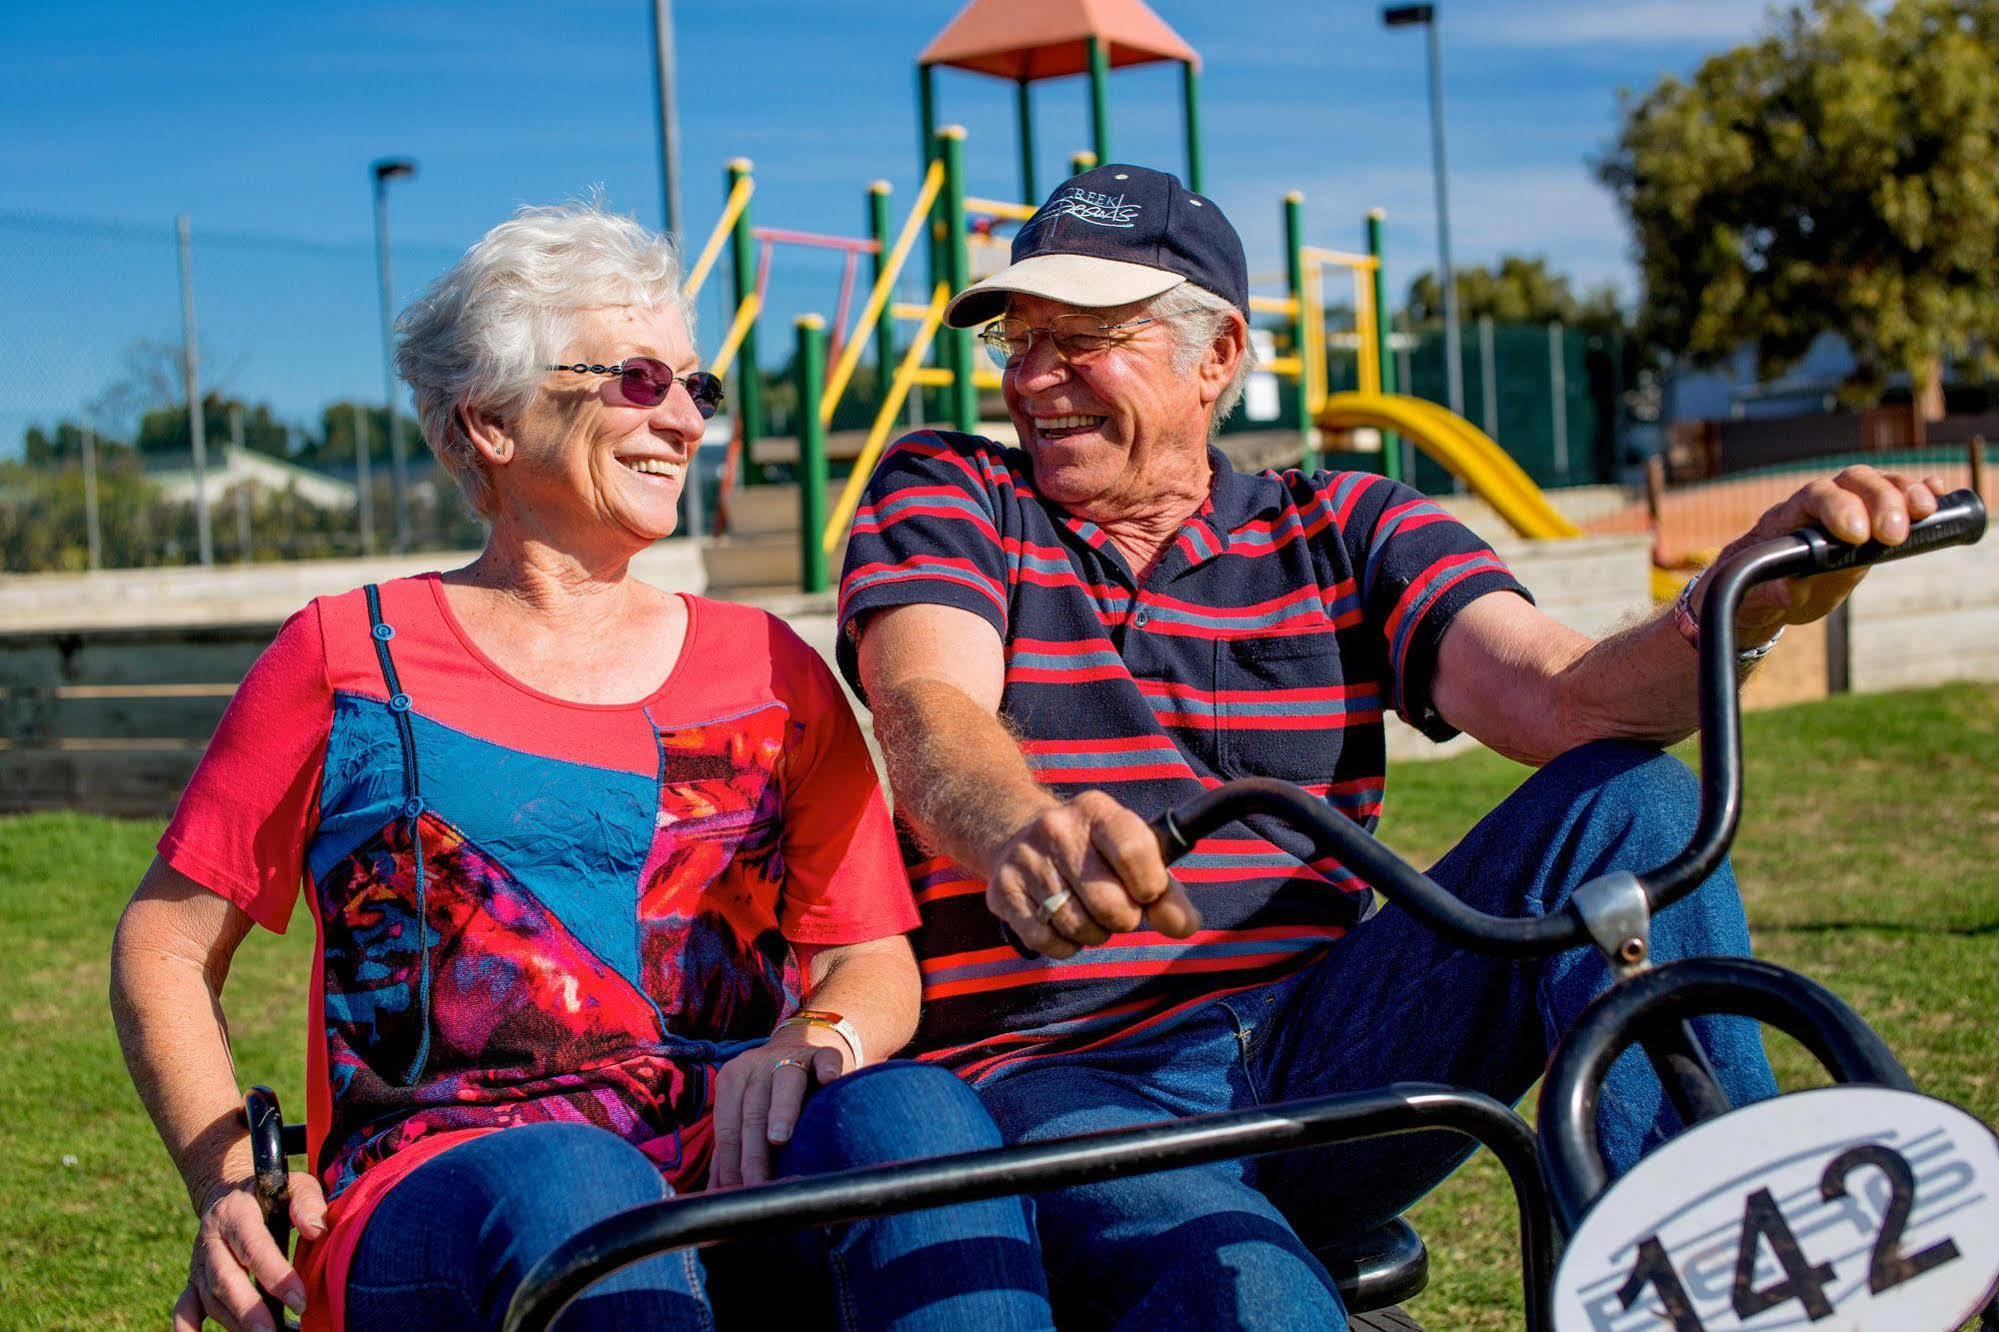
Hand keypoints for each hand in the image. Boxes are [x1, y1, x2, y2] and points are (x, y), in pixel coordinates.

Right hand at [173, 1172, 325, 1331]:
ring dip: (234, 1322)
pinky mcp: (193, 1280)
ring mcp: (199, 1262)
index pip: (254, 1247)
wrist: (231, 1194)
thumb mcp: (294, 1185)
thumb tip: (316, 1230)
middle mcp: (211, 1239)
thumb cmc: (272, 1194)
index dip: (275, 1275)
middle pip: (225, 1279)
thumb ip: (307, 1202)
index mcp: (236, 1213)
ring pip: (210, 1298)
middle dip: (248, 1310)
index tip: (300, 1301)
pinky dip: (187, 1329)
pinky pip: (184, 1308)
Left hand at [708, 1026, 850, 1190]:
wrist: (798, 1048)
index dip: (729, 1160)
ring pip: (786, 1083)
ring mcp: (792, 1056)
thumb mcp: (745, 1110)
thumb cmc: (768, 1092)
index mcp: (732, 1077)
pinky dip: (828, 1068)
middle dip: (753, 1152)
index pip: (727, 1124)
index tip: (734, 1191)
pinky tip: (829, 1079)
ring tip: (778, 1139)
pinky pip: (826, 1058)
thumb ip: (732, 1145)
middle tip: (756, 1184)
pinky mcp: (823, 1053)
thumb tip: (717, 1191)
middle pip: (753, 1110)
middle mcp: (758, 1063)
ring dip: (781, 1111)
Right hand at [986, 790, 1201, 959]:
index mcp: (1095, 810)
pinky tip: (1062, 922)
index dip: (1150, 886)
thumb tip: (1184, 927)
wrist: (1017, 836)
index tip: (1148, 892)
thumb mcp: (1132, 854)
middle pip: (1109, 904)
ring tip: (1087, 911)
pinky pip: (1047, 942)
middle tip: (1116, 907)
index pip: (1133, 851)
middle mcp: (1056, 829)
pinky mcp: (1003, 893)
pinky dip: (1065, 945)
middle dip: (1123, 919)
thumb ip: (1167, 891)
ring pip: (1079, 928)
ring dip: (1094, 933)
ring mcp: (1025, 861)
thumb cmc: (1092, 852)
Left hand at [1700, 466, 1948, 641]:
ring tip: (1926, 512)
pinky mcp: (1879, 517)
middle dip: (1879, 503)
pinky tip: (1938, 496)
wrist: (1777, 586)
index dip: (1838, 507)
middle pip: (1855, 482)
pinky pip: (1902, 494)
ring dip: (1907, 493)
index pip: (1816, 495)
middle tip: (1893, 535)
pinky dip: (1921, 491)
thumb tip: (1790, 584)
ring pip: (1881, 482)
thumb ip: (1780, 588)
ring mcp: (1855, 503)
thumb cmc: (1771, 586)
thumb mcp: (1770, 595)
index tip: (1855, 536)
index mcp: (1793, 514)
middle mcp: (1826, 499)